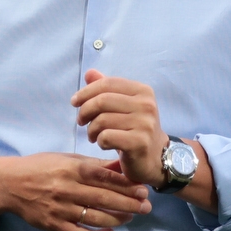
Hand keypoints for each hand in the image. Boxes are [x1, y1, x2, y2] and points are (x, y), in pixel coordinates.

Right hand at [0, 152, 151, 230]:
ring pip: (95, 218)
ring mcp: (60, 209)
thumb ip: (93, 164)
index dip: (126, 185)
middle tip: (146, 206)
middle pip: (104, 199)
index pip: (104, 178)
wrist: (10, 184)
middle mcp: (66, 189)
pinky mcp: (54, 226)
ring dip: (117, 219)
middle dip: (129, 204)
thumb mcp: (66, 158)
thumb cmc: (41, 167)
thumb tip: (121, 166)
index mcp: (71, 169)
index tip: (143, 189)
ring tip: (130, 217)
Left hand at [71, 69, 169, 187]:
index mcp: (143, 91)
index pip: (107, 83)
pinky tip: (103, 144)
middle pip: (102, 101)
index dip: (86, 92)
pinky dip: (99, 141)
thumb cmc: (134, 129)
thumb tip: (89, 72)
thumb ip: (107, 89)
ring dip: (91, 129)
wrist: (155, 158)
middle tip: (81, 121)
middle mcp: (146, 105)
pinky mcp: (139, 143)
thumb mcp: (123, 106)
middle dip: (84, 111)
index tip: (74, 102)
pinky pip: (106, 137)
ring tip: (93, 136)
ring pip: (102, 120)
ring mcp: (145, 124)